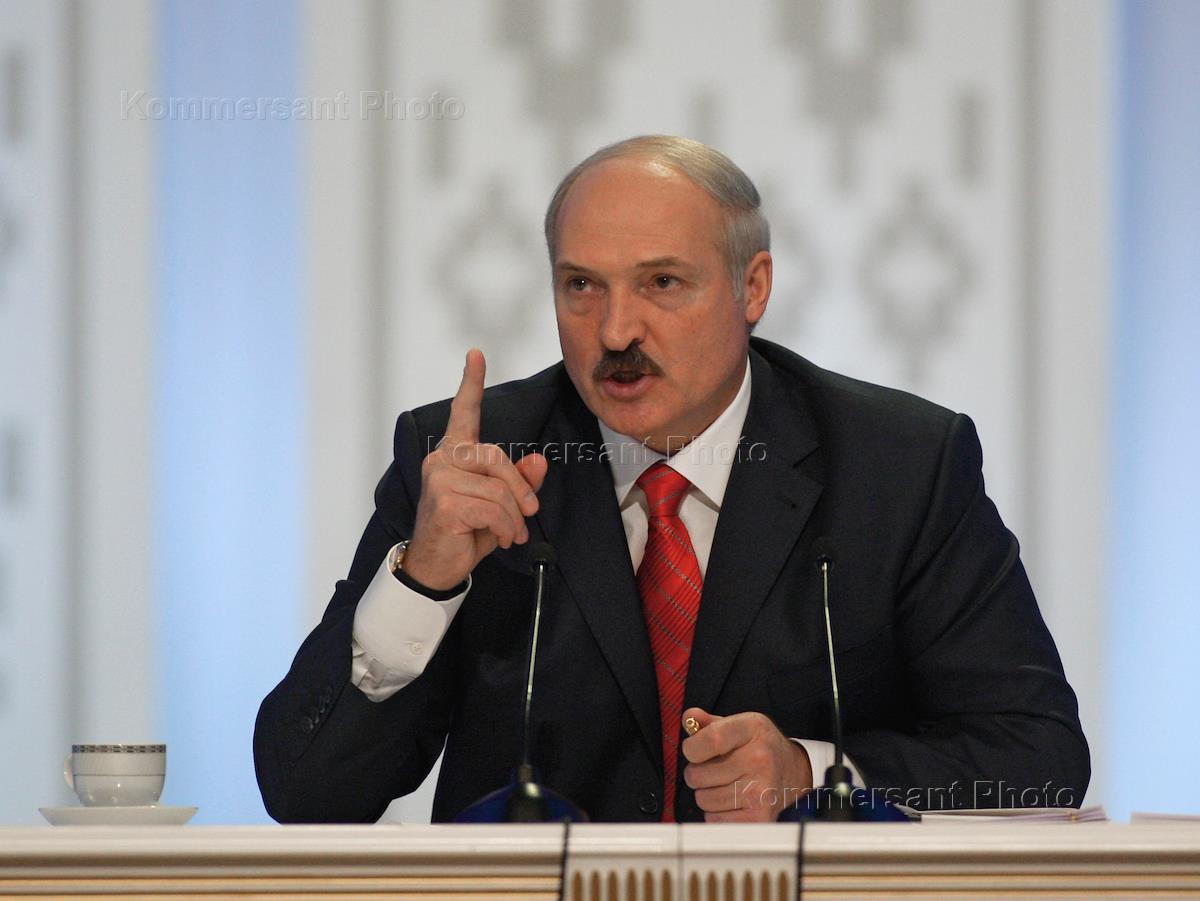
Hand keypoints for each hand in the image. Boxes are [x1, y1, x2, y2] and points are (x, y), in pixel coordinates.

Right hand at [402, 349, 547, 589]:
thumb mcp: (499, 505)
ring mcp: (439, 479)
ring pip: (498, 488)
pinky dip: (506, 527)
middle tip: (530, 514)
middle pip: (496, 457)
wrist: (437, 568)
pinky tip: (501, 539)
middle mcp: (441, 460)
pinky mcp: (444, 502)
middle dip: (520, 488)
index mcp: (453, 454)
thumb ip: (518, 481)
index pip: (463, 413)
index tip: (476, 354)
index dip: (471, 383)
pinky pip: (493, 507)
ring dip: (514, 516)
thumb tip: (539, 461)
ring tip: (511, 533)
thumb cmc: (465, 533)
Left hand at [681, 707, 813, 822]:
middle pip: (697, 775)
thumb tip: (689, 718)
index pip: (710, 740)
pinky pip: (714, 819)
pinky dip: (717, 813)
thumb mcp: (740, 725)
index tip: (693, 750)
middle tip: (714, 769)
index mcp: (753, 729)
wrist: (795, 773)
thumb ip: (709, 723)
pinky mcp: (759, 817)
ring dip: (707, 794)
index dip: (691, 748)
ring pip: (703, 799)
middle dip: (697, 773)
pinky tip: (733, 800)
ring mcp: (761, 790)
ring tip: (725, 784)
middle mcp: (759, 759)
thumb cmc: (760, 747)